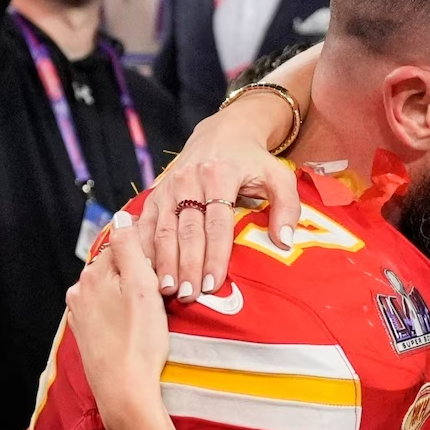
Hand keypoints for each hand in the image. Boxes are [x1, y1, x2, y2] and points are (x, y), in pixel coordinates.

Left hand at [66, 211, 169, 429]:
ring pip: (115, 287)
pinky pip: (111, 307)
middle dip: (143, 268)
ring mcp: (82, 313)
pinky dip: (126, 307)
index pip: (126, 243)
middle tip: (171, 282)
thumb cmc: (140, 340)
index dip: (154, 247)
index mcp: (94, 274)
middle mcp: (81, 290)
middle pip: (119, 265)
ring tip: (161, 301)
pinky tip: (142, 319)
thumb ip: (131, 248)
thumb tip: (123, 216)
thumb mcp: (143, 286)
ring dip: (135, 288)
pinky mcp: (88, 332)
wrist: (125, 390)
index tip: (176, 254)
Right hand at [138, 45, 319, 303]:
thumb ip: (287, 207)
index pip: (217, 223)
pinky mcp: (155, 193)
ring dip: (163, 262)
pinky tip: (142, 272)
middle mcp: (189, 180)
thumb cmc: (254, 162)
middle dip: (187, 265)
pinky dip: (141, 249)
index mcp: (220, 175)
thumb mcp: (278, 176)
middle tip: (189, 295)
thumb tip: (284, 242)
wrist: (223, 134)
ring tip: (166, 291)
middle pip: (187, 230)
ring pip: (162, 229)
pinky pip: (144, 224)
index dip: (214, 255)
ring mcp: (168, 187)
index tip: (214, 283)